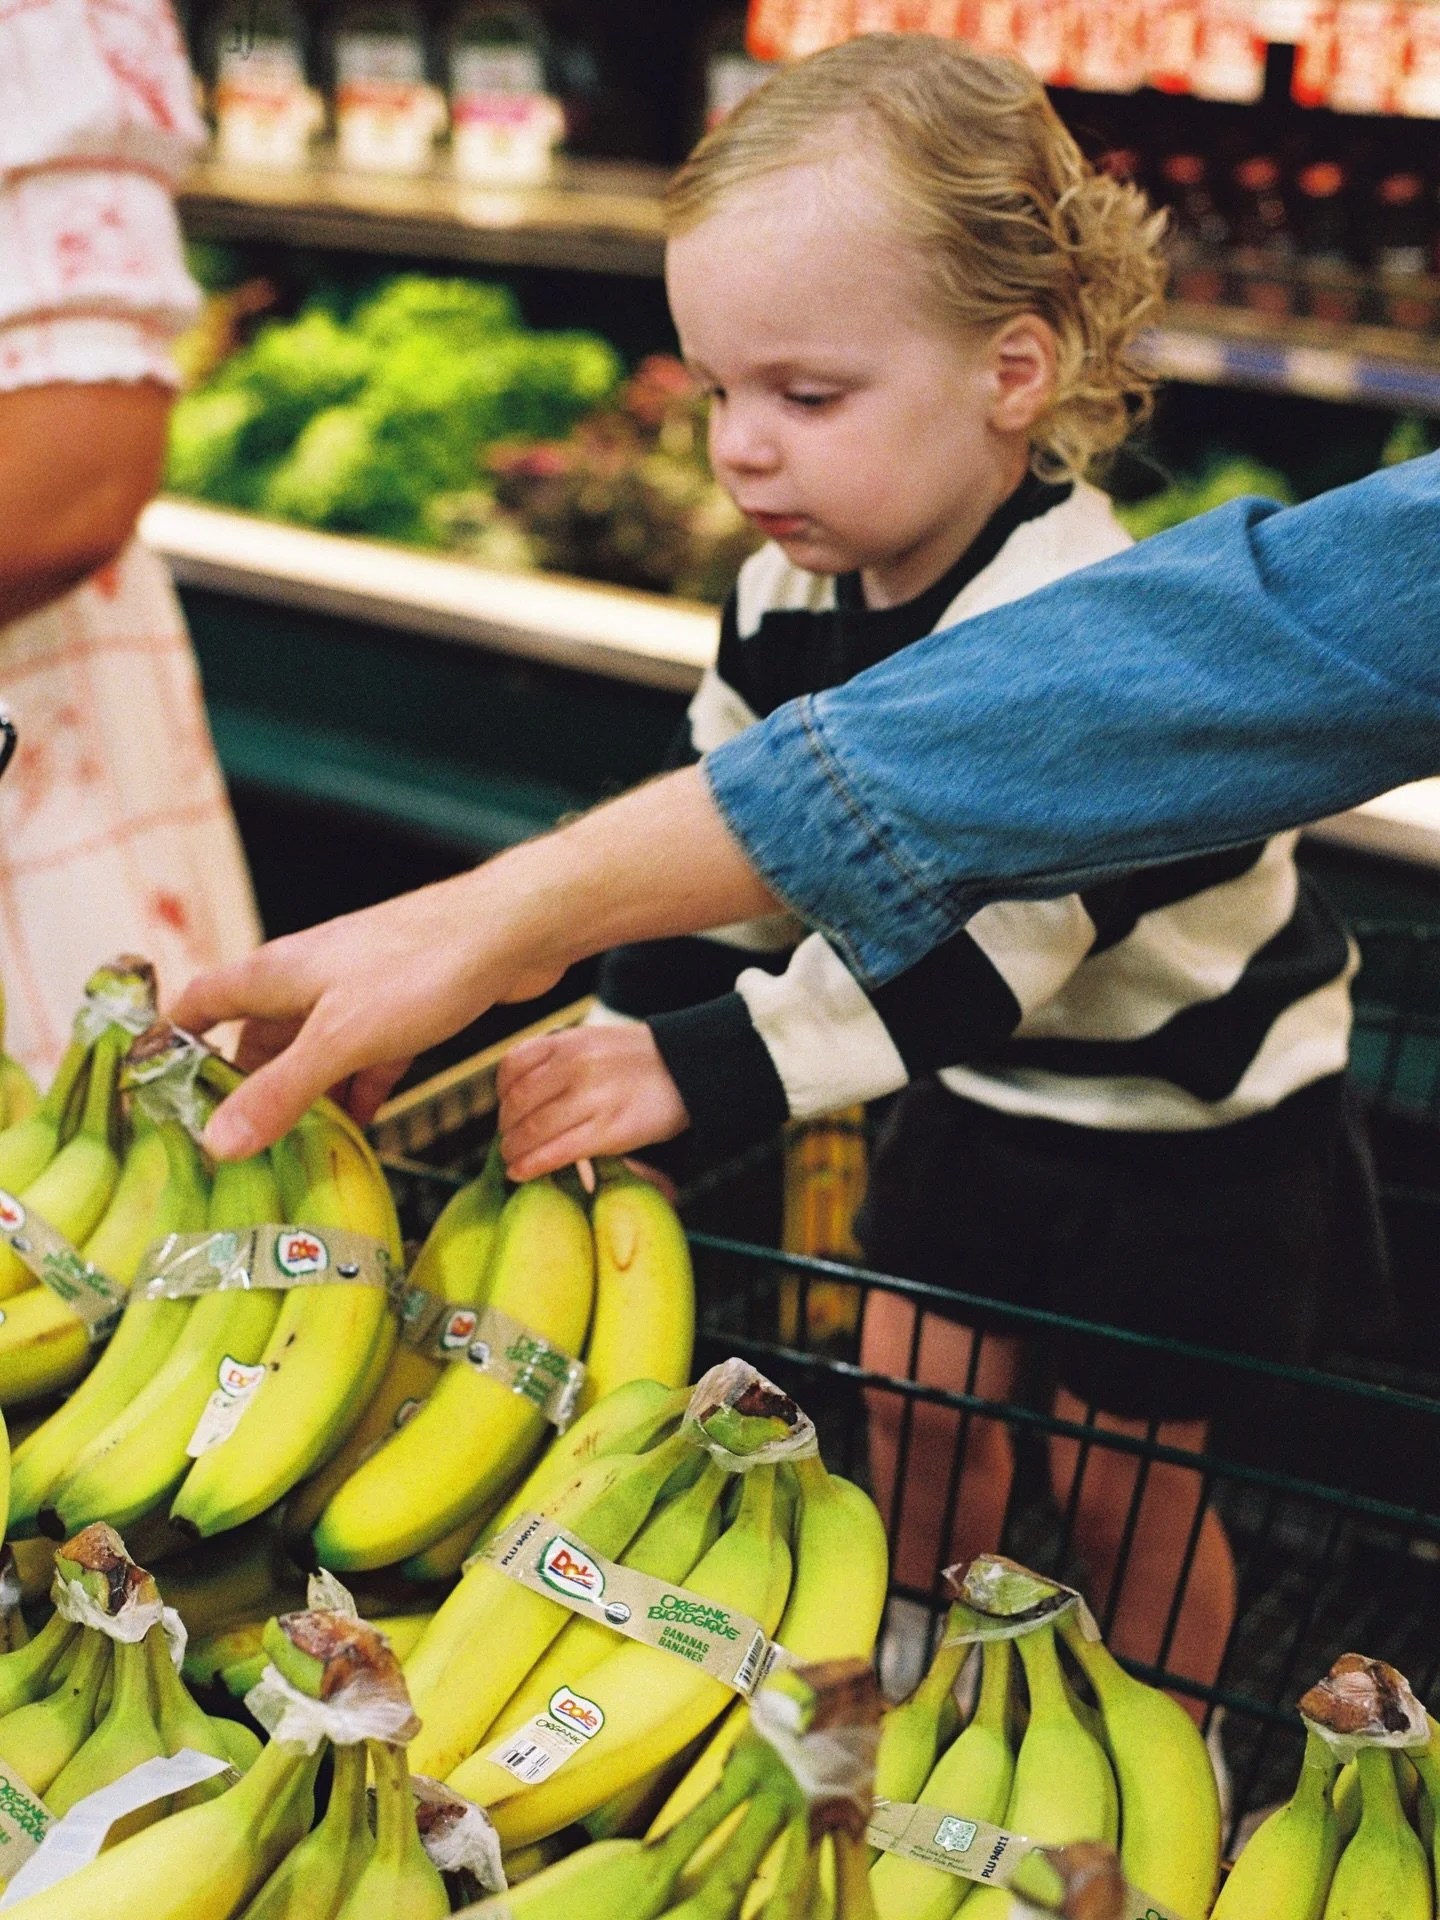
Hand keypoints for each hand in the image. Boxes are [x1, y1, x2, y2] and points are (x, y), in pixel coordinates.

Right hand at [170, 864, 543, 1158]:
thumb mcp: (340, 1040)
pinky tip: (360, 1132)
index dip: (172, 1041)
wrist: (513, 929)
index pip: (200, 1003)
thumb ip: (280, 1091)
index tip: (157, 1091)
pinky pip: (363, 1058)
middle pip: (255, 1037)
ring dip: (304, 1099)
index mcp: (275, 973)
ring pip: (312, 1052)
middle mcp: (307, 978)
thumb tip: (215, 1142)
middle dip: (245, 1090)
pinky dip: (356, 1093)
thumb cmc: (422, 967)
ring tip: (293, 1156)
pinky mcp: (403, 1008)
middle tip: (236, 1151)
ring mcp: (356, 992)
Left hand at [497, 1023, 689, 1180]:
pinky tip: (523, 1173)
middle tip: (509, 1142)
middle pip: (517, 1103)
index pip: (512, 1067)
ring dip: (514, 1151)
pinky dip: (532, 1166)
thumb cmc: (639, 1061)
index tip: (507, 1109)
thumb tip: (522, 1094)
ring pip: (532, 1130)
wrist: (688, 1069)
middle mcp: (574, 1066)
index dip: (501, 1094)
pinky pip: (556, 1152)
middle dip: (506, 1128)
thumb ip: (558, 1060)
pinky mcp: (608, 1130)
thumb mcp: (593, 1041)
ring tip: (513, 1160)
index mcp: (567, 1041)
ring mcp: (590, 1098)